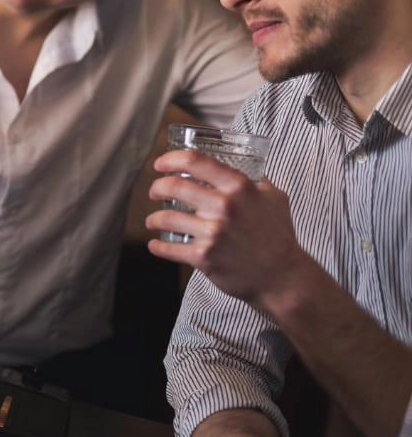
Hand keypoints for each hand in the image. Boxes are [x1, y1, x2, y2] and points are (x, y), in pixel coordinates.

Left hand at [144, 150, 315, 307]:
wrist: (283, 277)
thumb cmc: (279, 236)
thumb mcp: (275, 198)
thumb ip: (257, 180)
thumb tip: (246, 165)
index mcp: (239, 187)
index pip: (195, 161)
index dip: (171, 159)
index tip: (161, 164)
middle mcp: (224, 206)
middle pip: (173, 186)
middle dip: (157, 188)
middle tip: (155, 192)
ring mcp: (212, 232)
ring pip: (166, 218)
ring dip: (154, 218)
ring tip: (153, 220)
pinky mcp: (204, 257)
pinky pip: (170, 248)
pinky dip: (158, 246)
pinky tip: (155, 244)